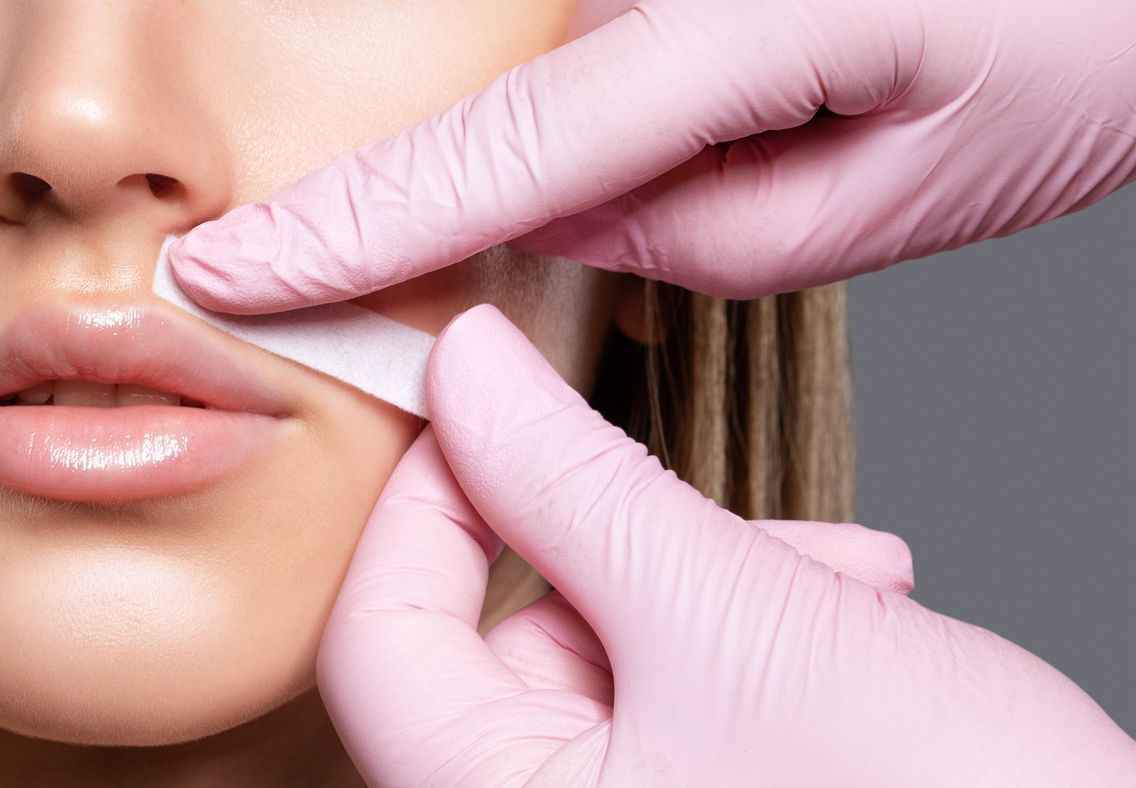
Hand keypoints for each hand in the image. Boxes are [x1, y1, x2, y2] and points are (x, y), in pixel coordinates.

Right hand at [167, 0, 1135, 304]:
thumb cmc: (1084, 35)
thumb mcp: (911, 192)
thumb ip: (704, 240)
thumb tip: (566, 237)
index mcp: (734, 22)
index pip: (493, 152)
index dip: (348, 230)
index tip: (227, 272)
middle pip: (514, 119)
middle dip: (503, 214)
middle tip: (616, 229)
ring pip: (558, 85)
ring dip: (590, 157)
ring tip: (781, 141)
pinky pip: (597, 47)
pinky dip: (608, 115)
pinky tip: (744, 115)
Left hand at [319, 304, 1135, 787]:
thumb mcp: (729, 605)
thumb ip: (568, 477)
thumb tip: (467, 371)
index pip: (379, 649)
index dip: (422, 507)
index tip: (481, 401)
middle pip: (497, 652)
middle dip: (612, 547)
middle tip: (707, 506)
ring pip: (603, 662)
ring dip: (709, 583)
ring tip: (838, 582)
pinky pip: (670, 707)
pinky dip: (748, 638)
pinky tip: (854, 615)